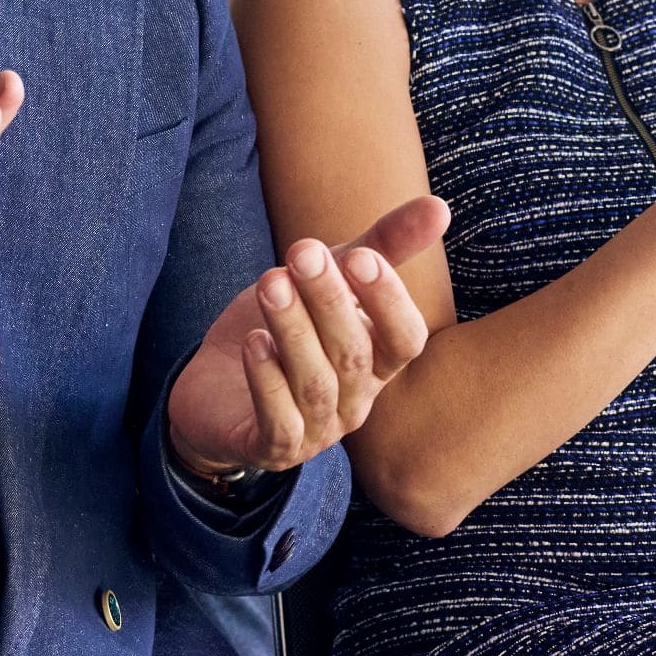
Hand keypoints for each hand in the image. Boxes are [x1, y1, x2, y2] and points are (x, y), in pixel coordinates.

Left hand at [166, 194, 447, 477]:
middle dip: (329, 300)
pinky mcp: (274, 448)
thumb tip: (441, 207)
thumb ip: (380, 247)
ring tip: (270, 283)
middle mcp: (357, 400)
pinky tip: (253, 342)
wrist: (215, 385)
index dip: (389, 302)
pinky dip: (268, 381)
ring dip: (294, 330)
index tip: (359, 256)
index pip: (406, 339)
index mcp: (379, 360)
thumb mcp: (328, 282)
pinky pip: (279, 422)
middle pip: (355, 354)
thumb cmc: (284, 328)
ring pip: (315, 384)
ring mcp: (318, 429)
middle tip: (301, 252)